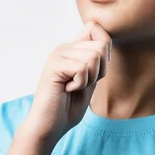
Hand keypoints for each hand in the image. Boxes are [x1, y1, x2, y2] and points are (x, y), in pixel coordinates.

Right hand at [22, 20, 111, 142]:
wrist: (49, 126)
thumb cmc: (68, 107)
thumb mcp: (90, 80)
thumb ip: (97, 61)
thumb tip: (105, 42)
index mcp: (72, 48)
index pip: (95, 28)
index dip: (105, 52)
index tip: (92, 73)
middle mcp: (65, 47)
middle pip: (101, 46)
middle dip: (100, 71)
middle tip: (82, 83)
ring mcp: (58, 54)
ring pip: (94, 57)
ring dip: (89, 79)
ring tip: (73, 87)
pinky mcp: (54, 65)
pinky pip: (82, 69)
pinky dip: (80, 84)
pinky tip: (66, 89)